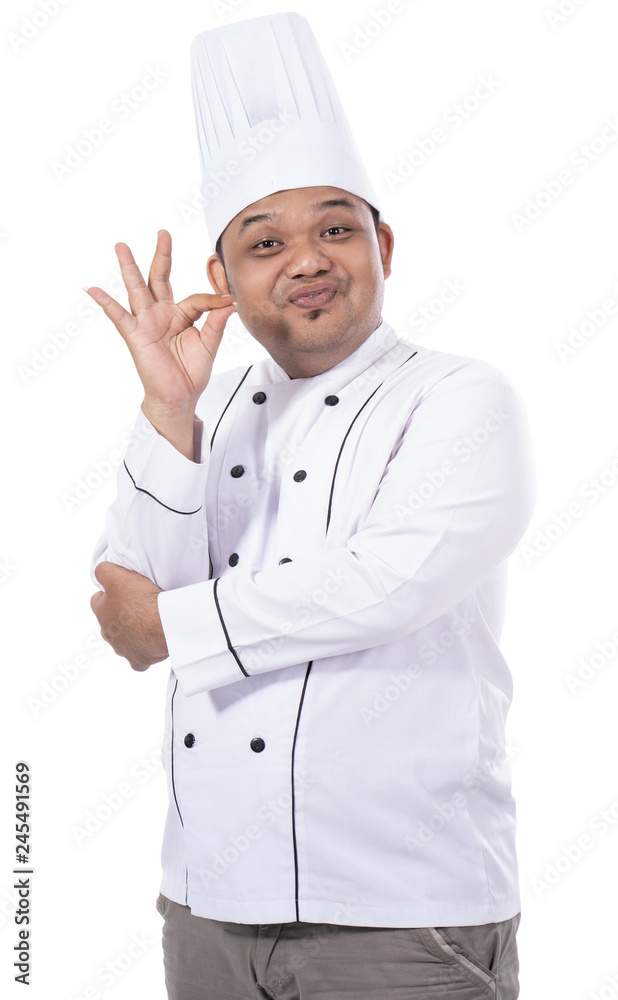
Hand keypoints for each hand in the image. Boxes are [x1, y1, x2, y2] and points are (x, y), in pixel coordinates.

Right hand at [84, 230, 235, 454]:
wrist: (178, 397)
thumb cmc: (190, 372)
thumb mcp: (209, 344)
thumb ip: (216, 322)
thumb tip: (228, 301)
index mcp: (181, 315)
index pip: (196, 298)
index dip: (213, 298)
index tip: (227, 300)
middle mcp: (161, 314)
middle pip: (160, 278)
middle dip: (161, 255)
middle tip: (163, 232)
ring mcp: (146, 322)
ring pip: (137, 289)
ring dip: (130, 267)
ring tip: (121, 246)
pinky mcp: (135, 335)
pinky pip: (119, 316)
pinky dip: (106, 302)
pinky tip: (93, 289)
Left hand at [90, 562, 167, 671]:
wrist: (162, 624)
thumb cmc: (140, 600)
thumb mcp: (116, 575)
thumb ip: (103, 571)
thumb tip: (99, 571)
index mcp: (102, 613)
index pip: (96, 601)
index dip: (107, 593)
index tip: (120, 590)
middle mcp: (109, 634)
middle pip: (110, 623)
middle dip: (119, 615)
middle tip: (137, 605)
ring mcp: (123, 649)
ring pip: (122, 642)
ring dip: (131, 633)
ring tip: (146, 623)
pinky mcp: (138, 660)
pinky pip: (137, 659)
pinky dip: (143, 652)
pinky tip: (150, 645)